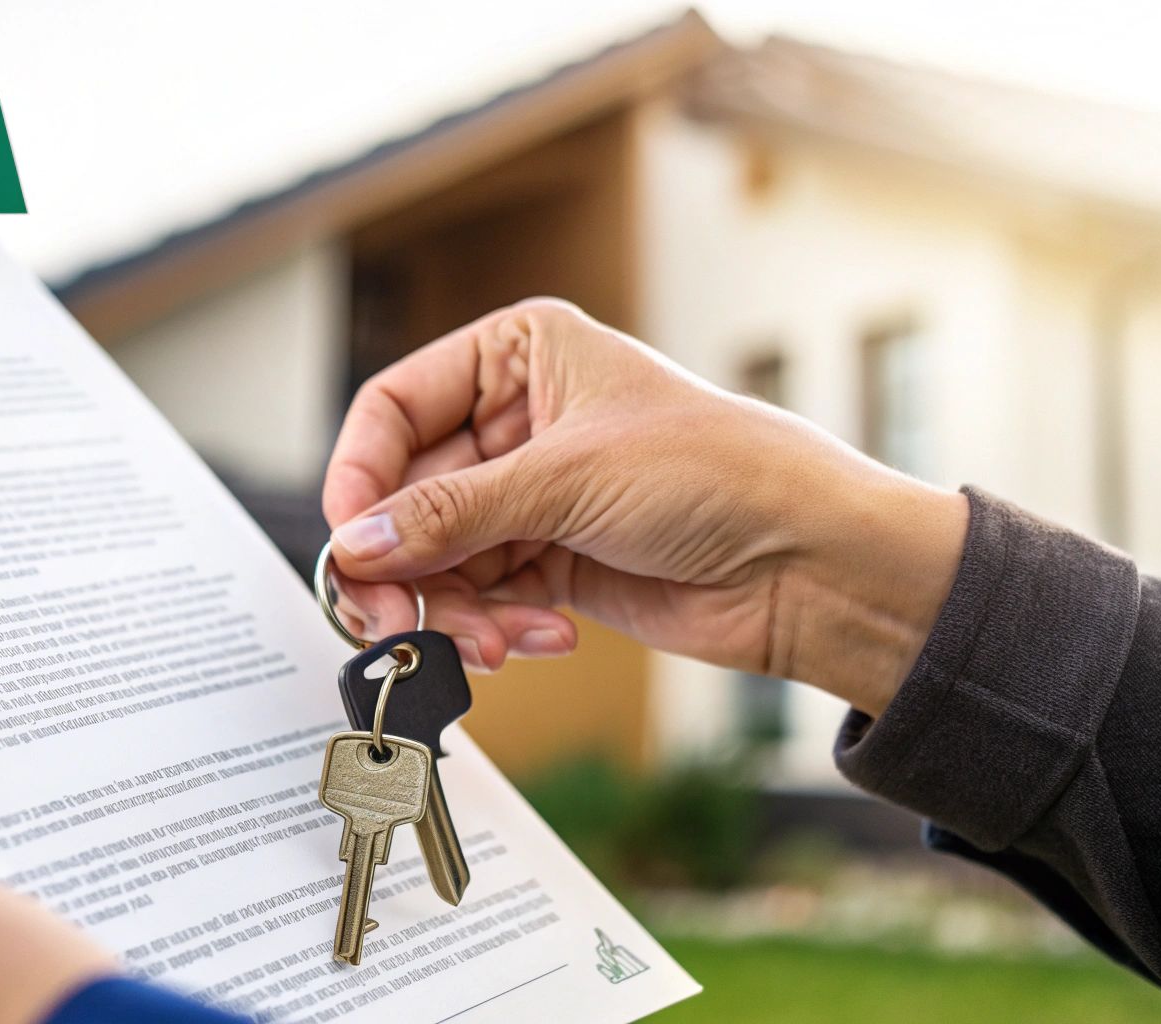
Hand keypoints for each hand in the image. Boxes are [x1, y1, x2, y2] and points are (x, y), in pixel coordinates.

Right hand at [323, 299, 966, 713]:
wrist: (811, 564)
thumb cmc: (718, 474)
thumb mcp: (567, 480)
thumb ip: (447, 515)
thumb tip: (353, 545)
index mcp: (518, 356)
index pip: (394, 408)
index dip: (360, 476)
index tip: (349, 541)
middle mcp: (514, 422)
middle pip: (405, 497)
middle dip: (403, 566)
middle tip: (393, 622)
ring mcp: (529, 497)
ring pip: (435, 560)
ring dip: (450, 611)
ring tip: (489, 644)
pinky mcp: (548, 563)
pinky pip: (479, 599)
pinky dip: (491, 629)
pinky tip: (537, 641)